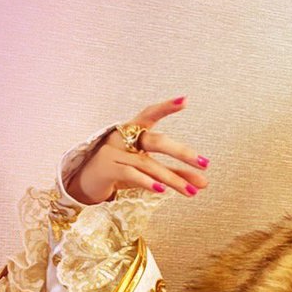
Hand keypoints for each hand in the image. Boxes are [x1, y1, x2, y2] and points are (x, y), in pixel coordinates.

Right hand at [66, 96, 209, 203]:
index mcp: (133, 130)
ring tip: (191, 191)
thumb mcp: (149, 169)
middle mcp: (123, 137)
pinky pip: (130, 173)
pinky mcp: (107, 168)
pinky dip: (147, 182)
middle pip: (156, 141)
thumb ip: (175, 173)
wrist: (86, 182)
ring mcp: (114, 152)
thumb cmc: (121, 169)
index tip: (185, 100)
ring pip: (148, 163)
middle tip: (205, 163)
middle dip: (182, 152)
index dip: (167, 106)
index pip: (151, 113)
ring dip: (172, 178)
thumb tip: (204, 184)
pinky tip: (162, 190)